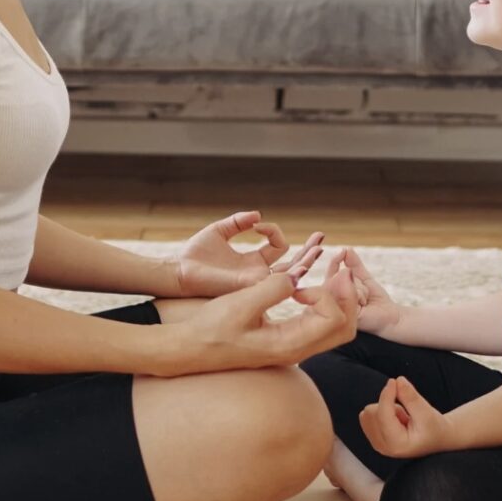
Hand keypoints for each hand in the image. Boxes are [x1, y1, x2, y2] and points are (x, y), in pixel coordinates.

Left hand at [177, 211, 324, 297]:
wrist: (180, 270)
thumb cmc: (196, 254)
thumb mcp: (220, 230)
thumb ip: (239, 222)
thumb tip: (258, 215)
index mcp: (252, 260)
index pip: (278, 246)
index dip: (273, 230)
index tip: (257, 224)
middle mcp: (258, 273)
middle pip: (293, 263)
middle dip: (308, 250)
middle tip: (321, 237)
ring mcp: (256, 281)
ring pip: (291, 274)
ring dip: (307, 260)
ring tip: (320, 248)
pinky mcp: (251, 285)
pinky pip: (278, 281)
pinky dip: (294, 272)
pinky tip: (305, 261)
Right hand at [181, 266, 358, 373]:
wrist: (191, 348)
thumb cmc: (212, 329)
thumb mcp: (241, 304)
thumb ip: (273, 288)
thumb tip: (299, 275)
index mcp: (289, 345)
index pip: (333, 318)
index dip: (325, 293)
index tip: (297, 284)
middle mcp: (297, 350)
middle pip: (345, 327)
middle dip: (347, 296)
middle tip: (337, 270)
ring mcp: (294, 347)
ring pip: (336, 326)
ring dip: (339, 298)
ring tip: (329, 274)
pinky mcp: (287, 340)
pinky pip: (320, 324)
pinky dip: (325, 303)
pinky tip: (308, 287)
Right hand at [326, 247, 399, 335]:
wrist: (390, 316)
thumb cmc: (377, 300)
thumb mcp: (364, 279)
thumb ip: (354, 265)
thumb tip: (347, 249)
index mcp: (336, 293)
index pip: (330, 274)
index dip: (334, 262)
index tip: (342, 252)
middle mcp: (334, 301)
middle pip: (336, 279)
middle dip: (354, 280)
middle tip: (365, 292)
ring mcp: (337, 309)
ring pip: (342, 285)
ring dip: (359, 289)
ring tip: (366, 300)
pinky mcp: (342, 315)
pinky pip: (347, 294)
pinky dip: (360, 295)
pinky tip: (365, 304)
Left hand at [359, 376, 455, 458]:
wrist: (436, 438)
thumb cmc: (434, 428)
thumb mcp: (427, 412)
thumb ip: (411, 397)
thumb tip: (398, 381)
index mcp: (397, 445)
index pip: (383, 416)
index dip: (386, 395)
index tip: (393, 381)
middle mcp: (382, 447)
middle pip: (372, 412)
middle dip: (389, 405)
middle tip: (407, 414)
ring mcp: (376, 443)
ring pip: (369, 412)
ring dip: (386, 408)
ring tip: (402, 419)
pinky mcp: (373, 436)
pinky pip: (368, 414)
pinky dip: (381, 411)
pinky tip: (395, 421)